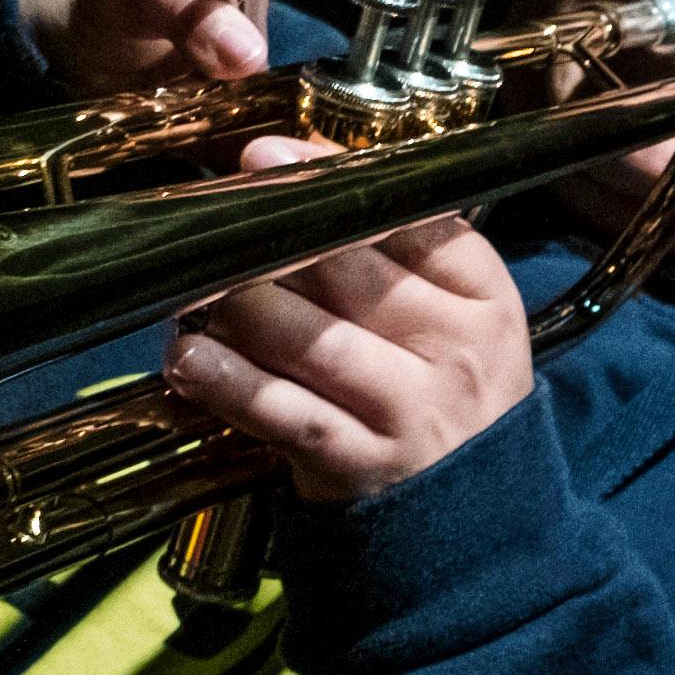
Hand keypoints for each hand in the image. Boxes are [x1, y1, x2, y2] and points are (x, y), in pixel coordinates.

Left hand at [162, 139, 532, 499]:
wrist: (477, 515)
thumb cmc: (443, 395)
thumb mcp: (452, 320)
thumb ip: (391, 256)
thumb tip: (286, 177)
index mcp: (485, 299)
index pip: (415, 221)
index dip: (334, 183)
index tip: (269, 159)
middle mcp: (458, 350)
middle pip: (354, 273)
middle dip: (271, 239)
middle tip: (209, 218)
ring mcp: (414, 412)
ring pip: (314, 340)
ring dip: (240, 308)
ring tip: (192, 290)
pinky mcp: (364, 465)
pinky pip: (287, 413)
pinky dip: (231, 383)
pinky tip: (189, 360)